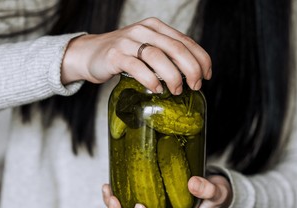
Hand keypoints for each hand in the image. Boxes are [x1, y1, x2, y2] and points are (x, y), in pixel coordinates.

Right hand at [61, 17, 211, 94]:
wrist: (89, 54)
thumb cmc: (123, 55)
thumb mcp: (147, 49)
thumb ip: (166, 56)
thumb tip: (192, 75)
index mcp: (156, 27)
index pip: (185, 41)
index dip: (201, 59)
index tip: (207, 76)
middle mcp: (144, 30)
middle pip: (176, 48)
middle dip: (191, 69)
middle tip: (196, 86)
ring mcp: (128, 42)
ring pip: (157, 56)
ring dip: (172, 76)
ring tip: (177, 90)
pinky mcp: (115, 55)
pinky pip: (137, 67)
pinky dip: (150, 79)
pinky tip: (157, 89)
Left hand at [102, 175, 231, 207]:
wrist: (214, 192)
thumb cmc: (215, 197)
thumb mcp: (217, 194)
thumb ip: (208, 190)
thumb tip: (193, 183)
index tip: (139, 207)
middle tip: (113, 199)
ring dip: (114, 207)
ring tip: (107, 190)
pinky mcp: (151, 202)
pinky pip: (130, 204)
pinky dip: (119, 196)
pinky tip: (112, 184)